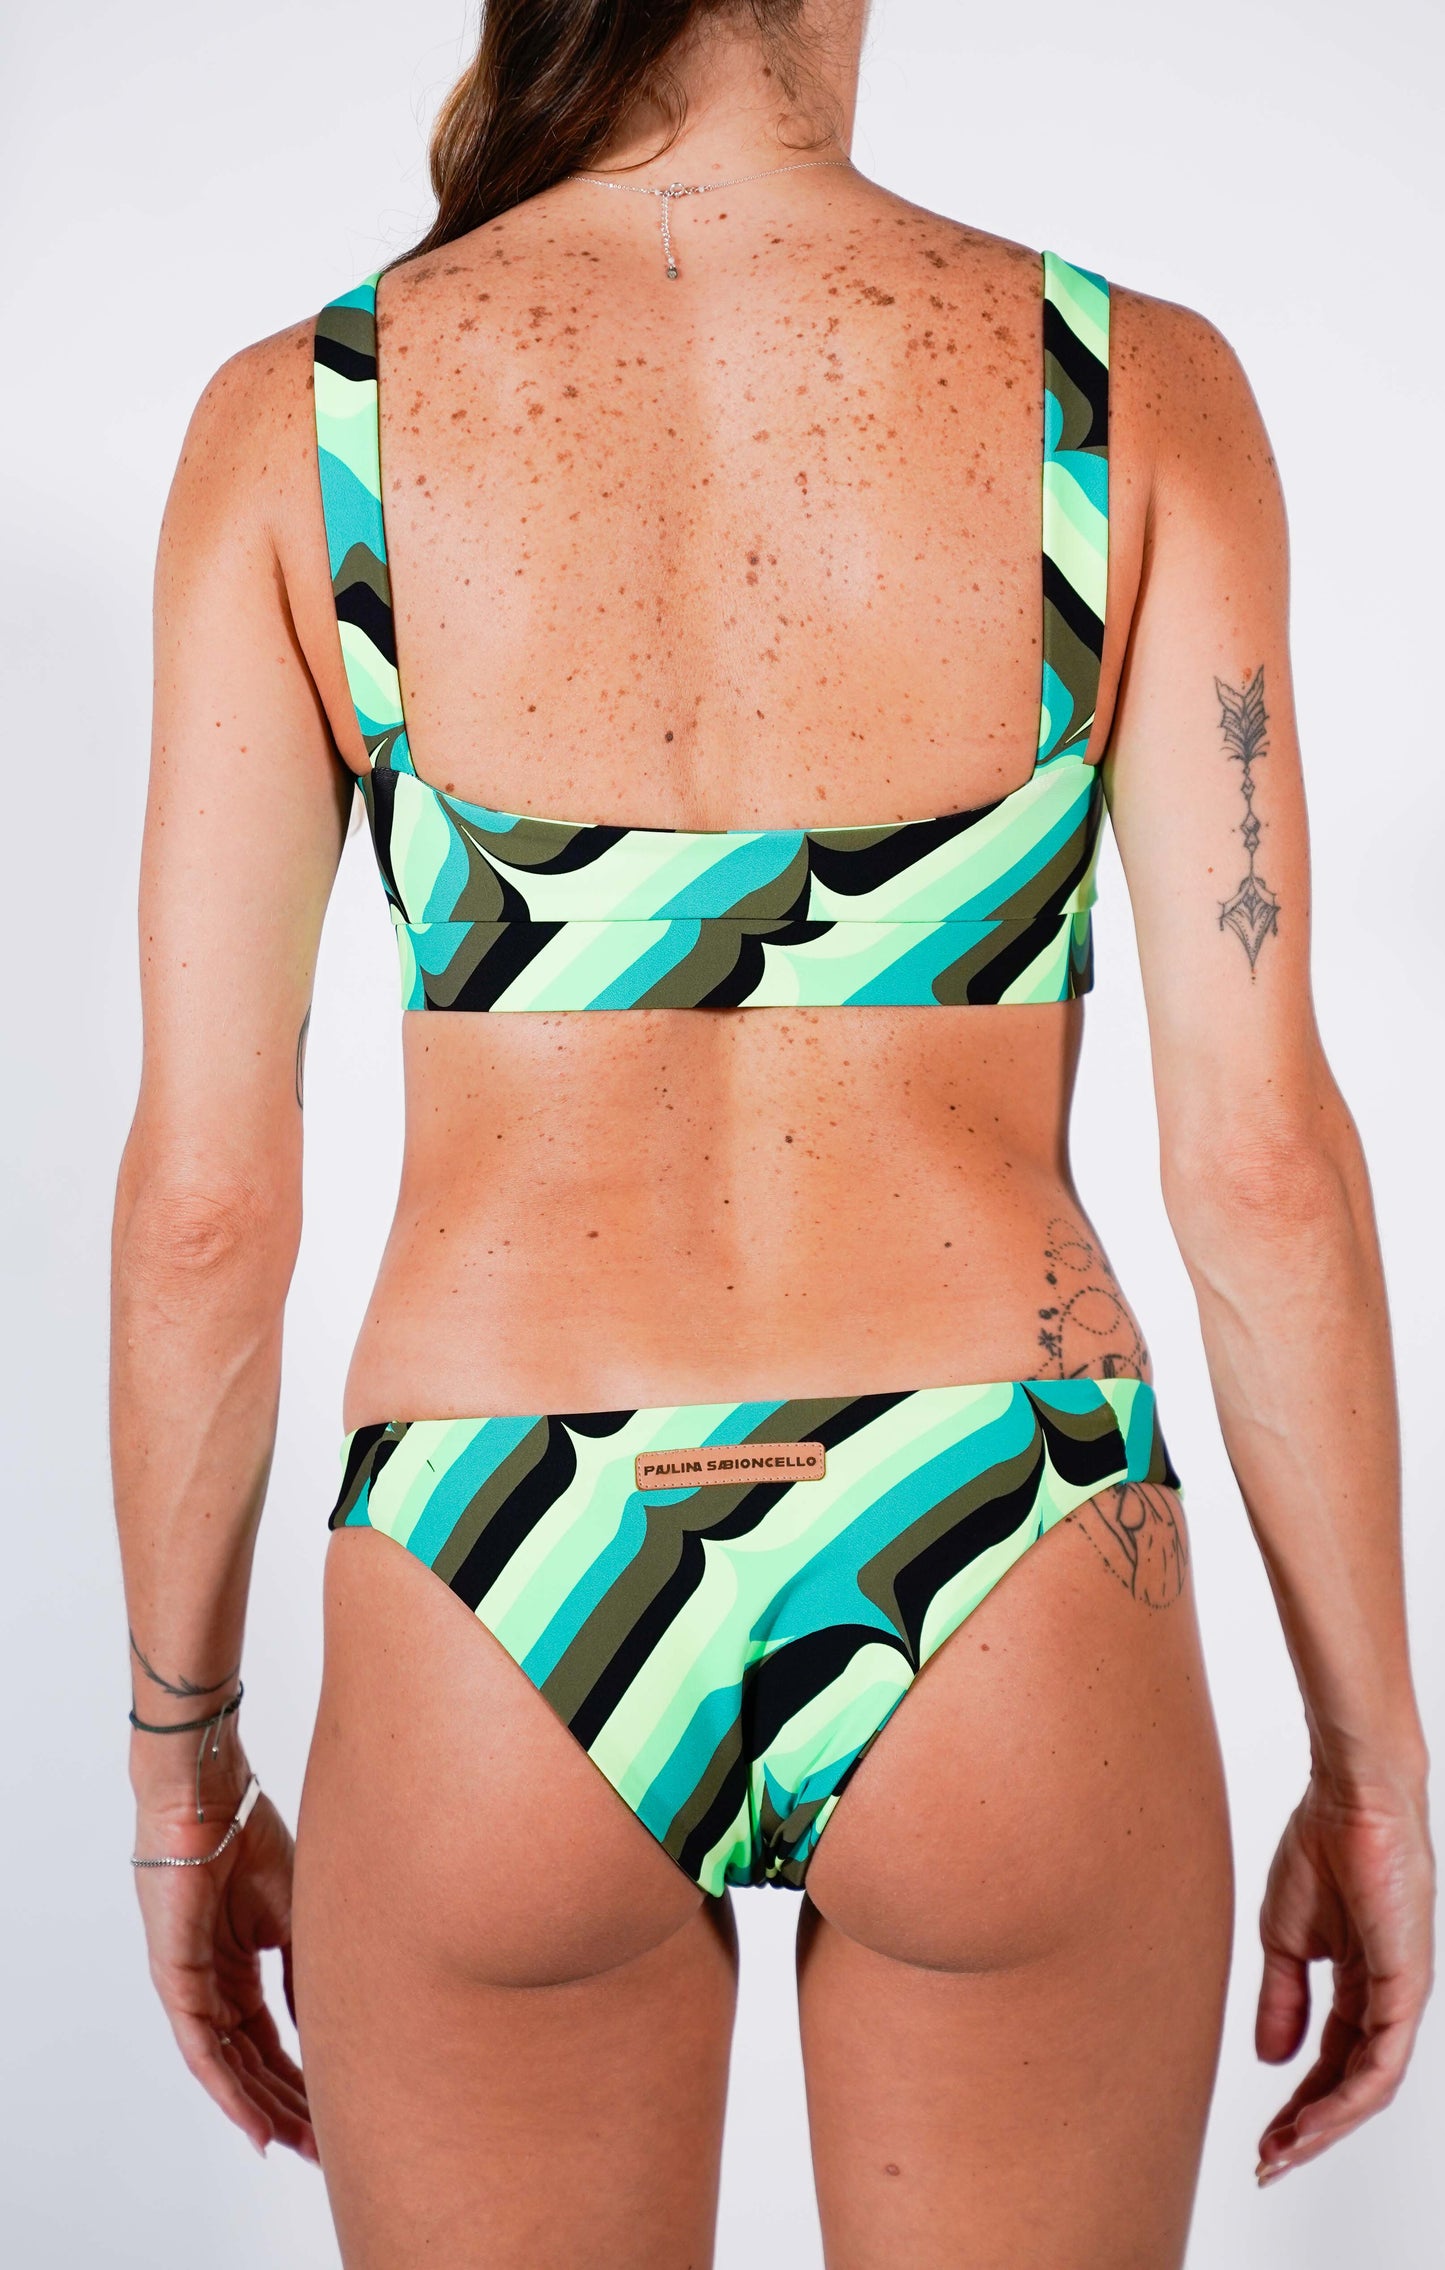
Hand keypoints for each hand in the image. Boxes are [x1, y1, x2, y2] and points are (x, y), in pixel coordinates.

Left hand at [132, 1775, 316, 2161]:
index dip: (301, 2074)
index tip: (334, 2107)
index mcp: (241, 1963)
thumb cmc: (252, 1835)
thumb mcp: (297, 1913)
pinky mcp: (175, 1980)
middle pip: (251, 2061)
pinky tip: (256, 2122)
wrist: (213, 1798)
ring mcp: (192, 1984)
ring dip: (261, 2108)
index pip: (271, 2036)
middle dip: (286, 2104)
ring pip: (228, 2065)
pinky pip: (202, 2049)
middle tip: (322, 2144)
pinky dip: (228, 2091)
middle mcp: (213, 1982)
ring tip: (299, 2145)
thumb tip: (327, 2023)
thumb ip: (305, 1970)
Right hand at [1255, 1772, 1433, 2181]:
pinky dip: (1350, 2097)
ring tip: (1284, 2151)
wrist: (1348, 1796)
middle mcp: (1388, 1998)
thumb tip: (1272, 2059)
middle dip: (1310, 2130)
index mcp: (1360, 1983)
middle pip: (1353, 2086)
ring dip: (1326, 2125)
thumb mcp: (1285, 1938)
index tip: (1264, 2139)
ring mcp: (1401, 1995)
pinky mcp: (1407, 1986)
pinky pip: (1383, 2060)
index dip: (1298, 2103)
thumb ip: (1282, 1998)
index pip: (1332, 2062)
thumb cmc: (1322, 1845)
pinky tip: (1317, 2118)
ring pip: (1371, 2085)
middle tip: (1269, 2164)